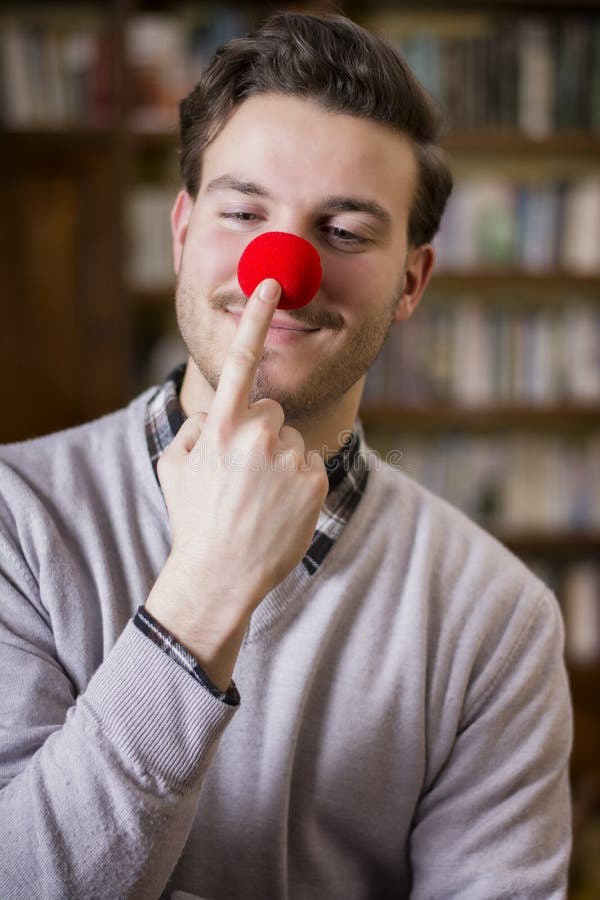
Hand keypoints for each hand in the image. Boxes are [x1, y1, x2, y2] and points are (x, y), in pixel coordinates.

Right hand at [145, 278, 328, 688]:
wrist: (219, 575)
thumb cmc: (192, 518)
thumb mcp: (174, 465)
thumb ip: (194, 427)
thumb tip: (215, 415)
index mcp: (220, 425)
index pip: (240, 360)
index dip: (256, 317)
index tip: (273, 281)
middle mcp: (258, 434)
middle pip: (270, 411)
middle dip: (259, 433)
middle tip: (242, 476)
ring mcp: (289, 459)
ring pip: (291, 440)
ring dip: (279, 461)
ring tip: (258, 499)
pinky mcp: (314, 482)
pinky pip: (310, 465)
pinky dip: (299, 483)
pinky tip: (279, 509)